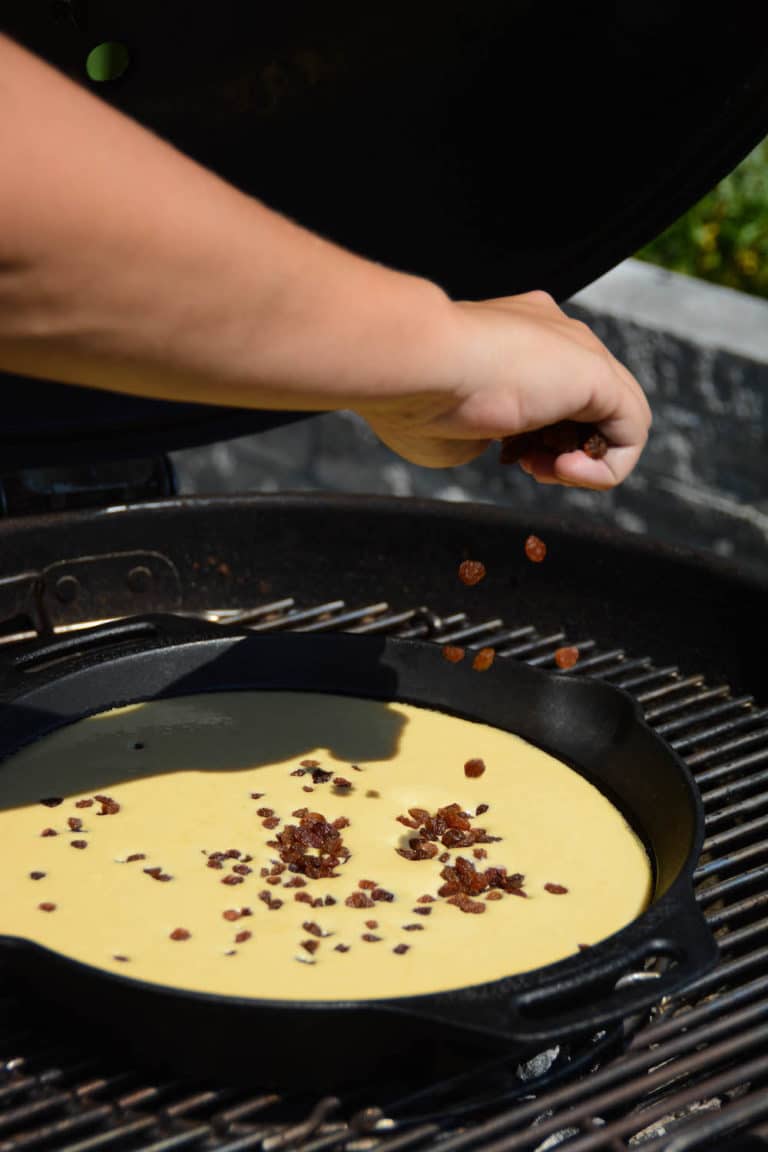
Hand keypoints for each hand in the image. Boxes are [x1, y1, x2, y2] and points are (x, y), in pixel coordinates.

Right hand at [359, 290, 650, 488]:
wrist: (417, 364)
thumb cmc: (414, 398)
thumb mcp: (451, 422)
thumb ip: (480, 430)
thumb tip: (487, 440)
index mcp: (510, 337)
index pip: (546, 392)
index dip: (530, 438)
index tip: (500, 455)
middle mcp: (549, 334)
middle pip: (582, 405)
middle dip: (558, 448)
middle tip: (524, 465)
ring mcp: (577, 350)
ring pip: (612, 418)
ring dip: (580, 462)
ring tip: (541, 468)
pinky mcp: (599, 374)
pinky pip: (631, 430)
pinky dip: (604, 468)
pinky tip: (562, 470)